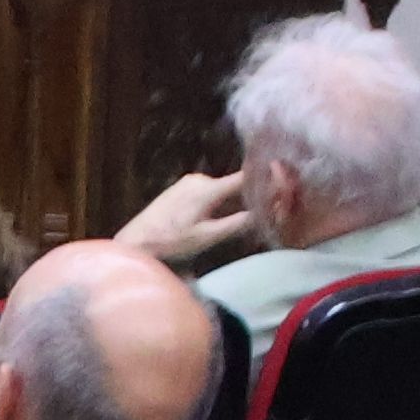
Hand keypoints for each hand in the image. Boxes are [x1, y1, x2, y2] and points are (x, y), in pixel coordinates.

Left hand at [117, 169, 260, 264]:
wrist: (137, 241)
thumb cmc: (171, 241)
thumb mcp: (208, 236)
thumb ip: (237, 223)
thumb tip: (263, 214)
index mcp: (208, 188)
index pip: (245, 178)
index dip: (265, 181)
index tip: (282, 185)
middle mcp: (199, 179)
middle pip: (233, 185)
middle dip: (248, 197)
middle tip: (265, 212)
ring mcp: (188, 182)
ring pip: (221, 189)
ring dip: (231, 202)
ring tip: (242, 219)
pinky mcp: (181, 188)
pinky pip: (207, 191)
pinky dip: (217, 202)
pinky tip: (217, 217)